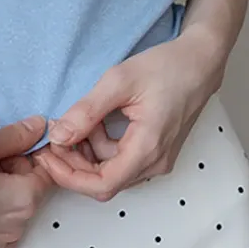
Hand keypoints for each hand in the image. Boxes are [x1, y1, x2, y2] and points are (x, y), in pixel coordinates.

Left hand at [31, 27, 226, 202]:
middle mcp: (156, 163)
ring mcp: (158, 160)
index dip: (69, 176)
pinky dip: (102, 148)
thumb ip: (87, 111)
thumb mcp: (119, 81)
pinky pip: (121, 162)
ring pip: (111, 172)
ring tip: (81, 120)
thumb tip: (59, 135)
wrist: (200, 62)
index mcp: (148, 148)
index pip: (102, 185)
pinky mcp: (156, 153)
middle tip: (55, 135)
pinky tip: (98, 123)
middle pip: (104, 181)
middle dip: (74, 163)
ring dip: (88, 153)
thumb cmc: (167, 67)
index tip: (48, 155)